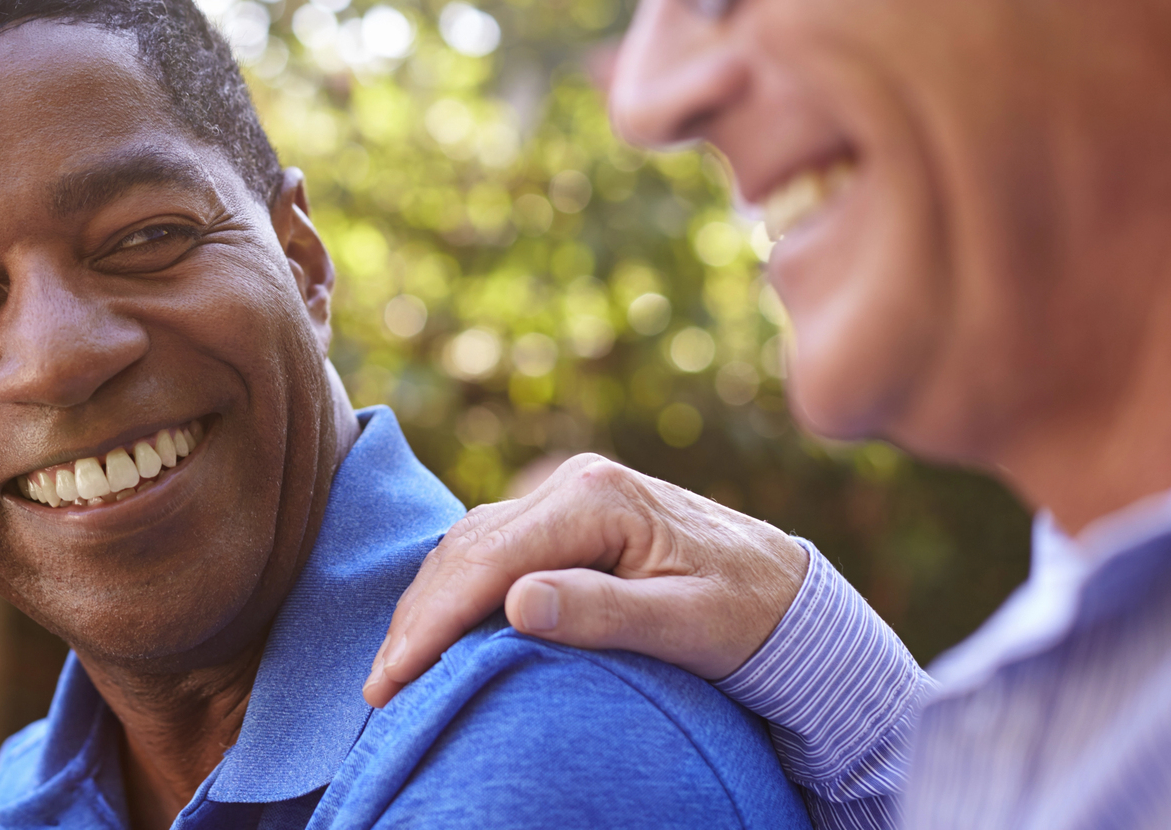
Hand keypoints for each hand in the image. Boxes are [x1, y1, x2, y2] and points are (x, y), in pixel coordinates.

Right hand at [363, 454, 808, 705]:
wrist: (787, 592)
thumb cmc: (747, 614)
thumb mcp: (687, 623)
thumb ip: (603, 612)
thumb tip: (516, 604)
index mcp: (598, 499)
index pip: (491, 561)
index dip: (436, 621)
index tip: (396, 677)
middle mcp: (573, 483)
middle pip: (468, 548)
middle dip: (419, 618)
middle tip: (382, 688)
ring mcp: (566, 495)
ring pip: (469, 543)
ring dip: (428, 603)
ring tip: (398, 665)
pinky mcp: (564, 516)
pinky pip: (490, 546)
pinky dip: (453, 587)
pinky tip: (436, 627)